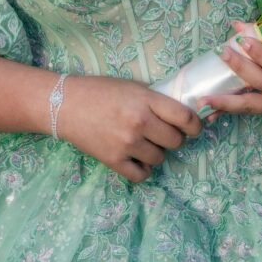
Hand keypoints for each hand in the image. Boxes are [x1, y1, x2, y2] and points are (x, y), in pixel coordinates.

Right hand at [57, 75, 202, 182]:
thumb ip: (156, 100)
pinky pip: (142, 175)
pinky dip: (144, 168)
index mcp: (145, 101)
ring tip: (145, 143)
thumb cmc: (100, 91)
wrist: (66, 105)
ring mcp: (126, 144)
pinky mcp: (114, 161)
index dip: (195, 125)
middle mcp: (139, 123)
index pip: (185, 118)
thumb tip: (182, 113)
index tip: (194, 127)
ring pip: (160, 158)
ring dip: (157, 152)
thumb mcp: (133, 87)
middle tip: (165, 133)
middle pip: (176, 141)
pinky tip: (138, 158)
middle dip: (175, 138)